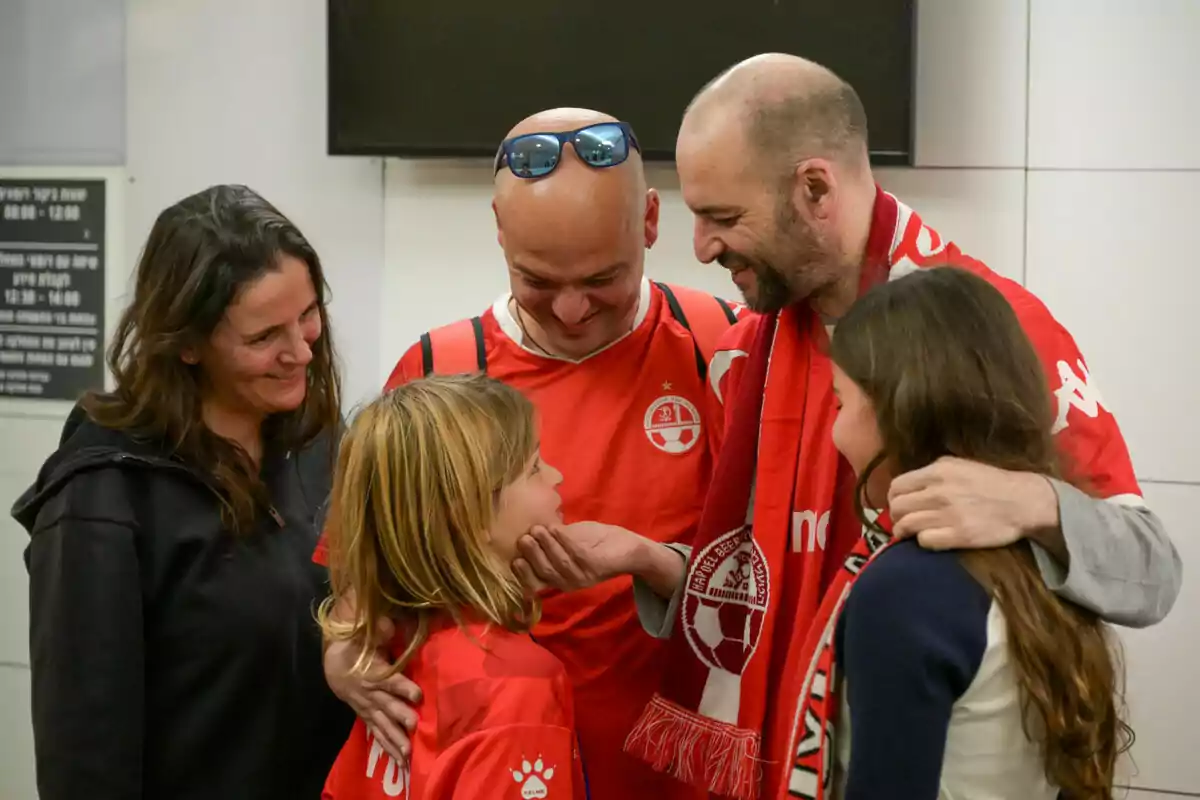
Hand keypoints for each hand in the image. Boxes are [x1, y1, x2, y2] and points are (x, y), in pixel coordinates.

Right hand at [323, 616, 422, 762]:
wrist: (335, 665)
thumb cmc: (358, 646)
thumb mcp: (365, 634)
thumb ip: (378, 631)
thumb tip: (388, 626)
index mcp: (372, 672)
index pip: (389, 681)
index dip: (402, 688)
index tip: (417, 695)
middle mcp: (370, 693)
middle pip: (386, 706)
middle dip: (400, 717)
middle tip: (414, 726)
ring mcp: (368, 708)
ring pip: (382, 725)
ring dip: (394, 739)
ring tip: (407, 755)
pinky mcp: (368, 717)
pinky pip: (378, 734)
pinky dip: (387, 747)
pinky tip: (399, 761)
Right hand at [513, 521, 643, 591]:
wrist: (627, 547)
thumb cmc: (595, 543)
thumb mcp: (569, 542)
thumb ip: (551, 540)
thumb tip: (528, 528)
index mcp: (560, 579)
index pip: (536, 582)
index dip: (523, 573)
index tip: (514, 558)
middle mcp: (569, 583)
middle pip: (545, 571)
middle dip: (533, 554)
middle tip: (525, 536)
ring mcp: (583, 576)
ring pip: (559, 562)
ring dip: (547, 544)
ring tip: (539, 528)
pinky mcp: (595, 567)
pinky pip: (576, 553)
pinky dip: (564, 540)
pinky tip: (557, 528)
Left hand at [888, 456, 1059, 551]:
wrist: (1024, 502)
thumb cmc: (991, 483)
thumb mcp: (959, 465)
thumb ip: (932, 473)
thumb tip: (908, 486)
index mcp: (938, 471)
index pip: (897, 486)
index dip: (893, 498)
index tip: (898, 505)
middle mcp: (939, 492)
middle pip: (898, 507)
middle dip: (896, 516)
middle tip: (903, 521)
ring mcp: (948, 514)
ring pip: (906, 525)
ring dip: (904, 531)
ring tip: (910, 533)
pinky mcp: (959, 535)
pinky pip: (924, 541)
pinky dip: (922, 541)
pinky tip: (929, 539)